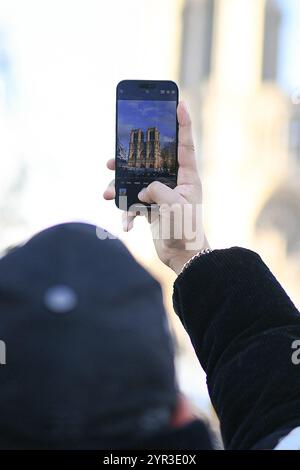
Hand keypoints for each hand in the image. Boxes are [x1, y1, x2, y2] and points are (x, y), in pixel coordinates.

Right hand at [103, 101, 208, 274]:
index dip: (182, 124)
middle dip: (130, 159)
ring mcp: (161, 196)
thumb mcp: (174, 206)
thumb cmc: (186, 229)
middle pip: (150, 162)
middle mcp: (173, 183)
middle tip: (112, 158)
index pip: (185, 145)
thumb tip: (142, 190)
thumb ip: (157, 191)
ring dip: (120, 187)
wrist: (182, 257)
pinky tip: (127, 225)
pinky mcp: (152, 209)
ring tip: (106, 193)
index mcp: (186, 177)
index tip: (179, 103)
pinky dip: (127, 213)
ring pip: (136, 182)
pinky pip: (134, 204)